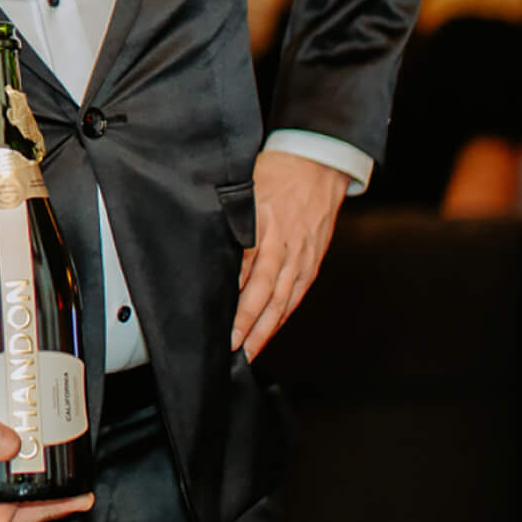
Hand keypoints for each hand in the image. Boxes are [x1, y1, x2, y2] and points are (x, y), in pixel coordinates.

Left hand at [232, 150, 351, 358]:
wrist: (316, 168)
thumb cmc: (273, 176)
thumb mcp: (243, 192)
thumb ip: (227, 222)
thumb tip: (204, 251)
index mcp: (263, 228)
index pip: (244, 271)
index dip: (233, 299)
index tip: (218, 320)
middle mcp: (283, 247)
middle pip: (264, 292)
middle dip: (249, 324)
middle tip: (232, 348)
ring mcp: (301, 259)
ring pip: (282, 301)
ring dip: (265, 330)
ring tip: (248, 354)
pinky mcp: (311, 265)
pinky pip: (295, 297)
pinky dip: (282, 318)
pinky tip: (269, 333)